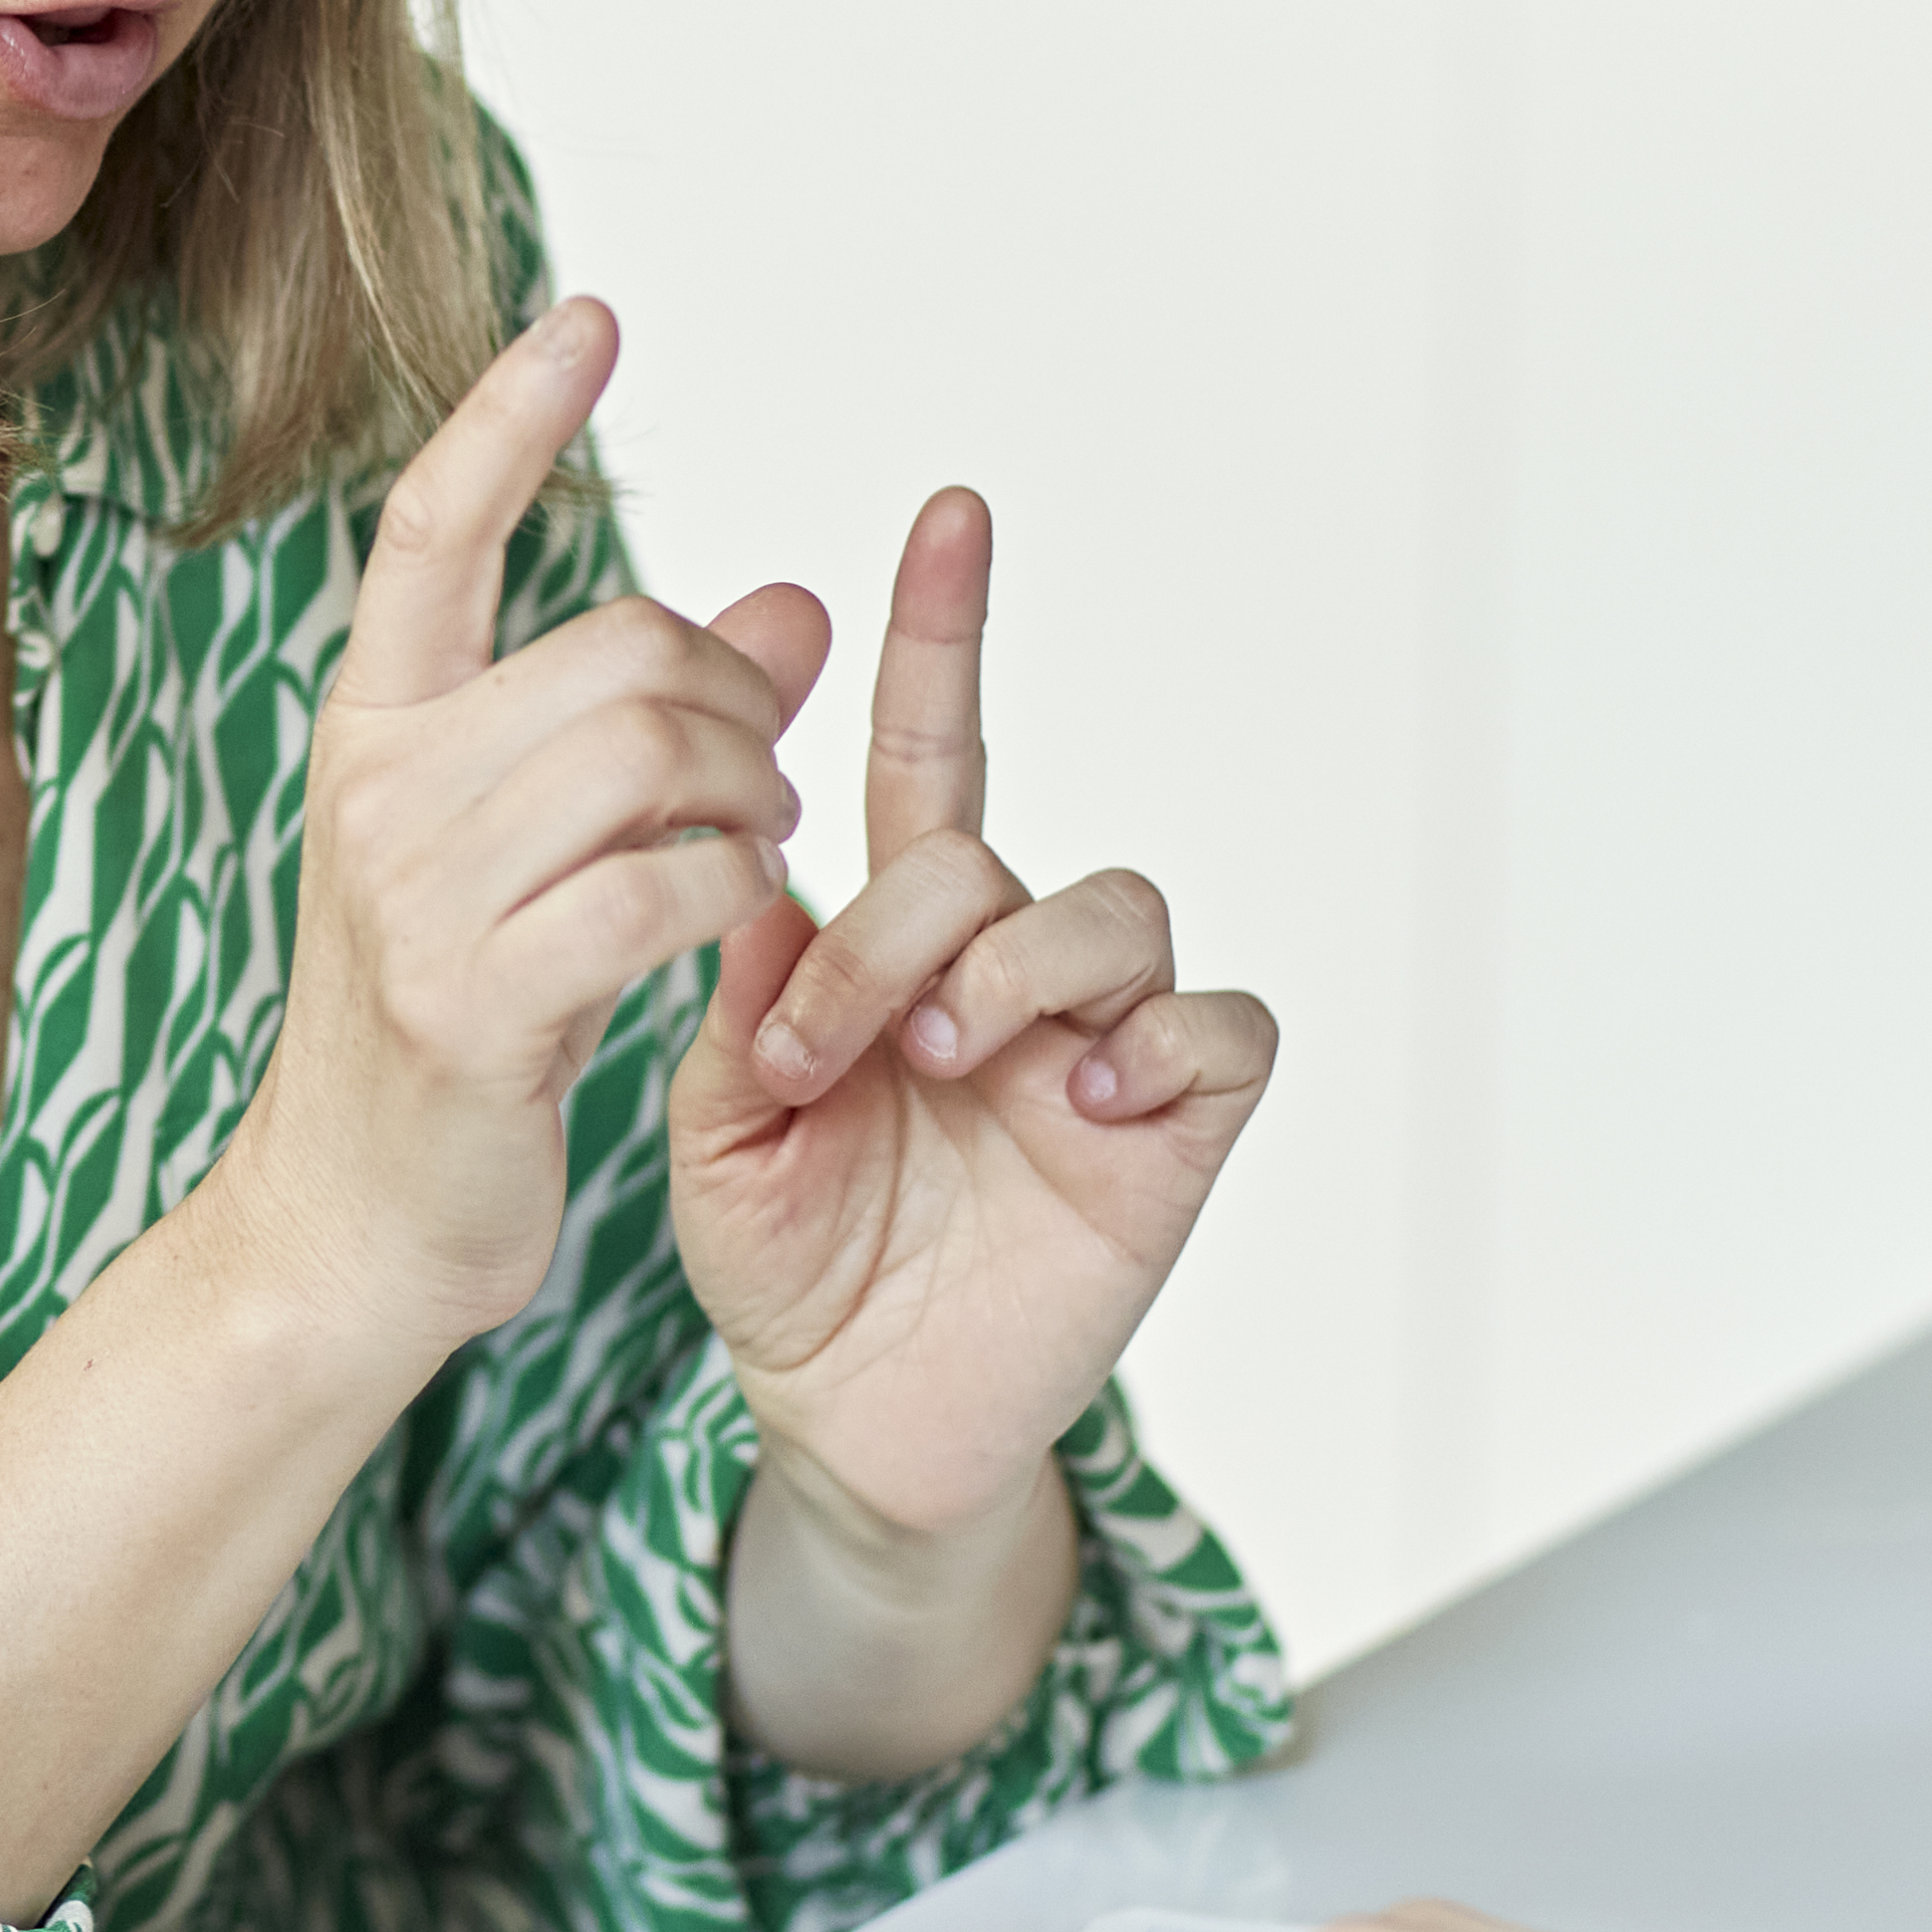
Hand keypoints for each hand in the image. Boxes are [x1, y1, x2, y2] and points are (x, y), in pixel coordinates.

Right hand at [202, 302, 834, 1377]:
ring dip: (746, 790)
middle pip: (607, 646)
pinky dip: (729, 895)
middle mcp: (376, 792)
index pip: (433, 528)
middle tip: (764, 768)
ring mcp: (415, 899)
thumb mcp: (530, 854)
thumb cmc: (450, 1030)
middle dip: (726, 692)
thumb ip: (653, 723)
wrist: (346, 1227)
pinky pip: (656, 889)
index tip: (590, 317)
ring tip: (762, 843)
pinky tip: (737, 922)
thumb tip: (793, 605)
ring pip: (643, 754)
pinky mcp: (475, 1004)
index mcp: (371, 733)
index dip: (512, 415)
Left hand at [678, 487, 1273, 1540]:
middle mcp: (1008, 968)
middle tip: (820, 1056)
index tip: (945, 514)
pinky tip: (1077, 1098)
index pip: (929, 758)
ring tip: (940, 1064)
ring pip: (1108, 907)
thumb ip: (742, 1000)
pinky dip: (1151, 1042)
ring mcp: (1101, 1040)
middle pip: (984, 853)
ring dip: (1008, 972)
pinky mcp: (1176, 1124)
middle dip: (888, 937)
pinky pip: (1214, 1026)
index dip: (941, 636)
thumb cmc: (785, 1261)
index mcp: (896, 942)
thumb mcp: (717, 1128)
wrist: (848, 1417)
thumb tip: (764, 886)